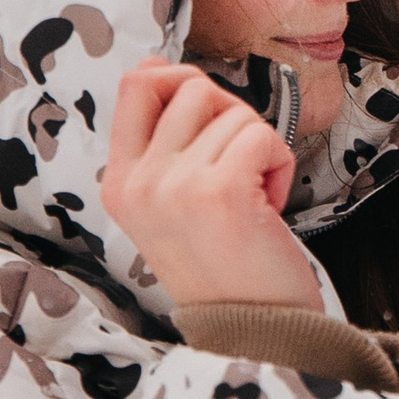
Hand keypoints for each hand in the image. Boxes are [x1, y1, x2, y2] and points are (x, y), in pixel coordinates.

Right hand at [100, 59, 326, 312]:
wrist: (254, 331)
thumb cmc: (225, 264)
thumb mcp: (169, 204)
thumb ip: (163, 142)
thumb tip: (158, 67)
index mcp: (120, 183)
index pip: (135, 85)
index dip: (178, 78)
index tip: (207, 114)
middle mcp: (139, 183)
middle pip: (192, 87)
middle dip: (230, 118)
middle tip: (238, 169)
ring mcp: (175, 187)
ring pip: (234, 111)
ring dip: (257, 147)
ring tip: (251, 196)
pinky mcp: (220, 192)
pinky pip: (262, 136)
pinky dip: (279, 165)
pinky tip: (267, 206)